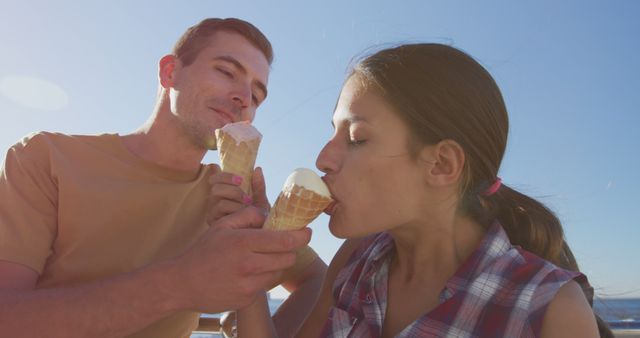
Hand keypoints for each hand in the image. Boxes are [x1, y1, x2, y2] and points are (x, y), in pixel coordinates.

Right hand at [174, 206, 310, 313]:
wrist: (182, 283)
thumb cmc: (203, 251)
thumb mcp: (222, 226)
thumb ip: (247, 215)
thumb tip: (269, 215)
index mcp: (243, 243)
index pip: (285, 240)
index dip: (301, 236)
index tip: (307, 232)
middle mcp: (248, 265)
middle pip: (288, 258)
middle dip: (288, 250)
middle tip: (280, 245)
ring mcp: (248, 285)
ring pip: (278, 272)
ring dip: (274, 264)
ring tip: (257, 259)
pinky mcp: (247, 299)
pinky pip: (264, 286)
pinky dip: (260, 278)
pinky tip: (245, 274)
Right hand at [208, 166, 270, 223]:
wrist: (257, 239)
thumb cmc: (258, 220)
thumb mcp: (260, 202)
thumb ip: (258, 187)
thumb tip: (258, 169)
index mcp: (224, 192)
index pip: (215, 178)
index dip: (225, 176)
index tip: (241, 180)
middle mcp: (215, 201)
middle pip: (216, 188)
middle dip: (234, 192)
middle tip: (248, 199)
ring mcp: (213, 213)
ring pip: (218, 201)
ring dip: (236, 205)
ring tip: (248, 210)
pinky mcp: (213, 223)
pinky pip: (220, 214)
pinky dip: (233, 213)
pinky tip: (242, 218)